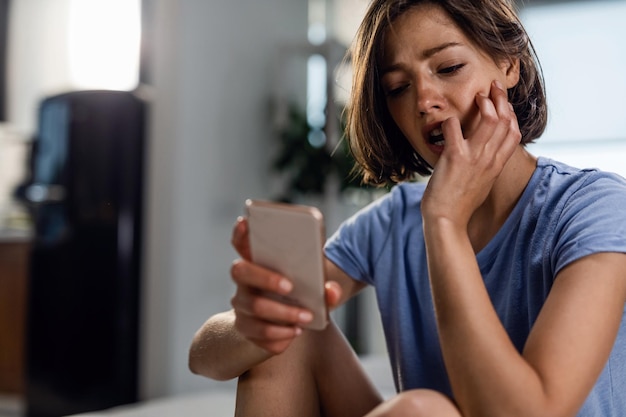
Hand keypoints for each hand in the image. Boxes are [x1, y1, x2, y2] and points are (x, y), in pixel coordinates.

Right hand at [229, 217, 341, 353]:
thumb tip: (331, 291)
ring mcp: (242, 305)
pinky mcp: (246, 329)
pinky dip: (281, 334)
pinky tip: (296, 331)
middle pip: (241, 271)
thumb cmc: (298, 294)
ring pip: (254, 307)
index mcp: (256, 261)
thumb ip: (325, 285)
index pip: (241, 242)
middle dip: (266, 277)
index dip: (240, 233)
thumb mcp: (312, 285)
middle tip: (290, 286)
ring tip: (306, 317)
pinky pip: (259, 333)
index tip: (245, 222)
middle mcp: (243, 281)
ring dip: (283, 313)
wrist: (286, 323)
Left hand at [422, 80, 520, 226]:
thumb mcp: (481, 183)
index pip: (513, 133)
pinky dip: (450, 120)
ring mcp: (474, 157)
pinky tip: (446, 120)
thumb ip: (485, 166)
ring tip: (478, 95)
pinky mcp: (456, 157)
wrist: (447, 220)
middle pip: (504, 121)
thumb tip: (484, 155)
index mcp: (496, 166)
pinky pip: (454, 128)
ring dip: (483, 103)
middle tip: (493, 86)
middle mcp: (489, 159)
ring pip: (488, 119)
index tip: (504, 102)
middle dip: (500, 99)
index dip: (510, 114)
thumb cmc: (459, 204)